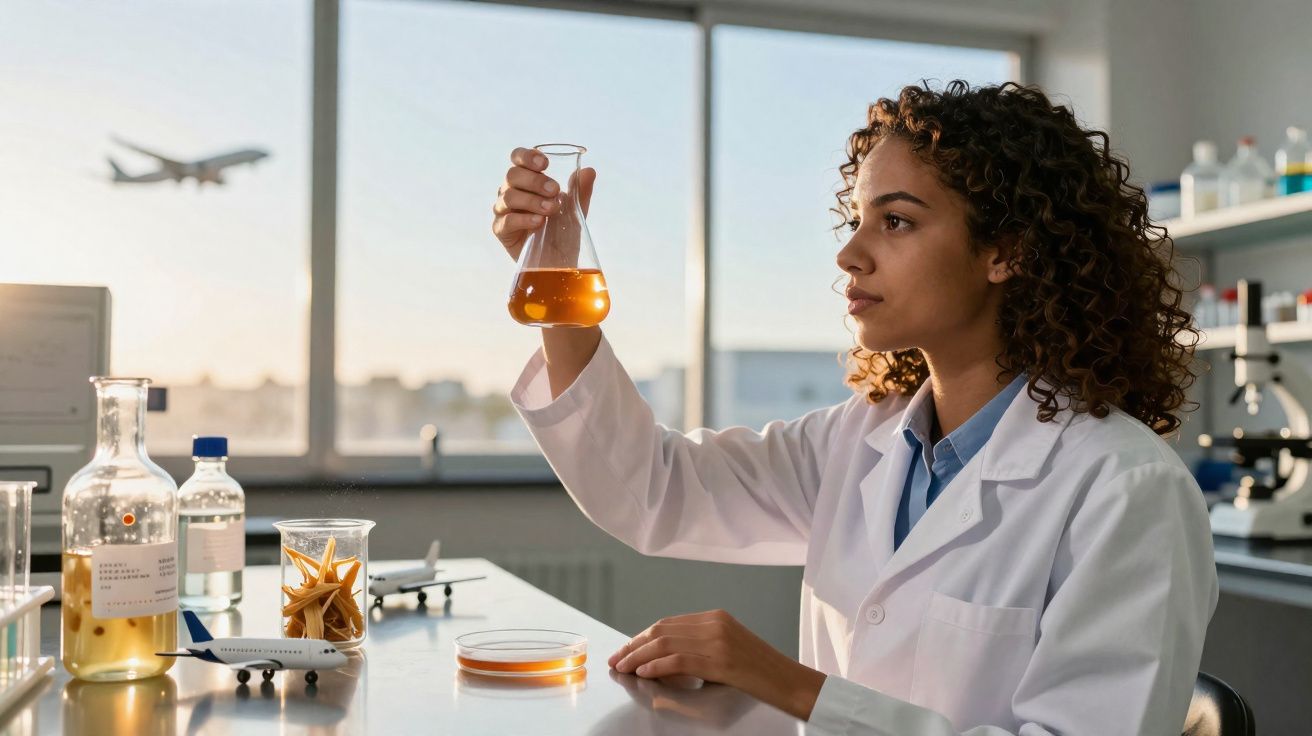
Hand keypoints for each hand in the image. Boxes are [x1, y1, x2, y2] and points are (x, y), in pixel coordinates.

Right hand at [491, 146, 595, 261]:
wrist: (559, 263)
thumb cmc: (563, 232)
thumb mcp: (576, 210)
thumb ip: (581, 190)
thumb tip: (589, 170)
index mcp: (526, 180)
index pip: (518, 158)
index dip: (527, 156)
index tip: (545, 164)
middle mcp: (511, 191)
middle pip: (512, 175)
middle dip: (535, 181)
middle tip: (555, 190)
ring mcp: (504, 211)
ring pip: (508, 196)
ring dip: (532, 200)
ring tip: (551, 209)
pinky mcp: (501, 231)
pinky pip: (506, 220)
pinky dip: (523, 219)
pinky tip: (538, 222)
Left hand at [608, 609, 827, 720]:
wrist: (790, 681)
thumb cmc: (761, 672)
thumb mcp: (728, 651)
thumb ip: (698, 648)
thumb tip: (661, 660)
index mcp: (715, 617)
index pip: (668, 623)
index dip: (641, 637)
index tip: (625, 649)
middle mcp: (714, 623)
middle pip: (662, 630)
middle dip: (633, 645)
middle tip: (615, 659)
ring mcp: (718, 640)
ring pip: (665, 643)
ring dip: (638, 657)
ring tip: (623, 668)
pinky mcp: (721, 660)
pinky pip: (679, 660)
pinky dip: (657, 666)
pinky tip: (644, 673)